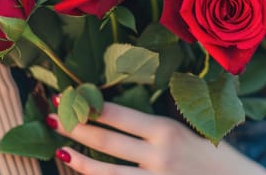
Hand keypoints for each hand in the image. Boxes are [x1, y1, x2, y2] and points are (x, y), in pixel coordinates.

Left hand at [47, 102, 265, 174]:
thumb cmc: (213, 155)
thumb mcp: (188, 131)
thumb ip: (155, 127)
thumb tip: (117, 118)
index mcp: (167, 130)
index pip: (119, 115)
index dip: (90, 107)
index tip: (68, 97)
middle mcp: (159, 154)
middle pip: (107, 140)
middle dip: (76, 128)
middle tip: (52, 118)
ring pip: (106, 172)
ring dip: (78, 160)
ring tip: (60, 149)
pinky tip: (83, 174)